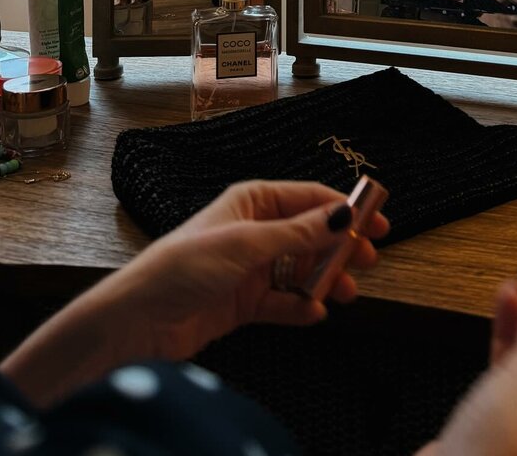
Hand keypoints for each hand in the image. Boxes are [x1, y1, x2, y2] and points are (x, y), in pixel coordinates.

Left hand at [2, 180, 388, 406]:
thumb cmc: (184, 266)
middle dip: (340, 245)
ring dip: (325, 279)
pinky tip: (313, 313)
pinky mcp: (244, 302)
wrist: (140, 319)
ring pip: (301, 269)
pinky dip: (300, 307)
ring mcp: (250, 267)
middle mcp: (254, 230)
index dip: (344, 208)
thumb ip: (298, 234)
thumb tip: (342, 215)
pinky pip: (283, 301)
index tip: (377, 221)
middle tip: (368, 260)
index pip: (308, 198)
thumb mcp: (247, 244)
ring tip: (346, 292)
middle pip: (310, 234)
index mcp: (252, 201)